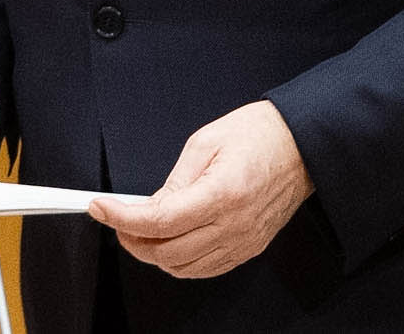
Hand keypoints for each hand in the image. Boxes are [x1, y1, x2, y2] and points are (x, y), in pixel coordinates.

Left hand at [88, 101, 313, 279]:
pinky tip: (172, 239)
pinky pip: (205, 269)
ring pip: (183, 268)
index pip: (159, 220)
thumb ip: (174, 181)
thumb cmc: (261, 134)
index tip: (100, 208)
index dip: (121, 217)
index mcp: (222, 193)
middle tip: (118, 217)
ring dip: (155, 252)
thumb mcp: (206, 141)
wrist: (303, 145)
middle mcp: (234, 225)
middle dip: (132, 238)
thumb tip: (147, 207)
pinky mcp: (250, 248)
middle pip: (166, 252)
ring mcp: (244, 242)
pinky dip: (180, 260)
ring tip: (143, 228)